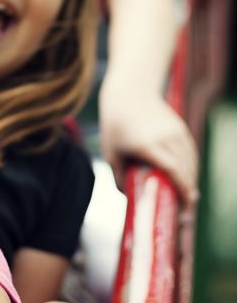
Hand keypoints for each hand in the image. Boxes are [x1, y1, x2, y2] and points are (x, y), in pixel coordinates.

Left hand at [99, 82, 198, 206]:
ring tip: (186, 196)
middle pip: (185, 168)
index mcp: (146, 144)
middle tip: (184, 208)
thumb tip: (128, 197)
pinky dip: (191, 166)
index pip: (172, 170)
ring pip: (190, 160)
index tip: (183, 205)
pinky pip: (190, 150)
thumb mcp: (111, 153)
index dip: (181, 188)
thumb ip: (118, 176)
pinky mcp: (179, 127)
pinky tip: (187, 177)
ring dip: (191, 179)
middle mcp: (164, 137)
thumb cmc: (115, 126)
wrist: (127, 93)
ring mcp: (174, 130)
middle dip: (188, 190)